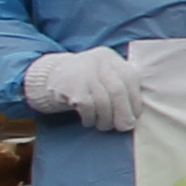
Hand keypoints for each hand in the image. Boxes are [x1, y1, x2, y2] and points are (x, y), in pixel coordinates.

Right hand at [21, 47, 139, 135]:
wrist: (50, 77)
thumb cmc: (85, 82)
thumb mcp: (103, 77)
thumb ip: (121, 88)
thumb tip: (133, 118)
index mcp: (110, 57)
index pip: (130, 78)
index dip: (135, 100)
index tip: (135, 116)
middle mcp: (97, 61)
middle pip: (118, 91)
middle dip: (123, 113)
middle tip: (124, 127)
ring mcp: (83, 72)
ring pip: (103, 101)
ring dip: (106, 119)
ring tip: (104, 126)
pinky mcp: (70, 86)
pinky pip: (87, 107)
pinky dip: (91, 118)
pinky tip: (89, 121)